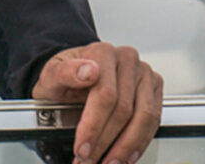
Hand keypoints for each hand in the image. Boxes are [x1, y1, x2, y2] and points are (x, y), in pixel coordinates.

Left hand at [32, 42, 161, 163]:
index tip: (82, 148)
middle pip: (124, 110)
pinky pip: (153, 122)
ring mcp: (143, 74)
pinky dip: (140, 143)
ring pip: (144, 118)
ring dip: (126, 148)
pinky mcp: (154, 89)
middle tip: (90, 160)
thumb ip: (64, 72)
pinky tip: (126, 155)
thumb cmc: (63, 76)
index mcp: (102, 52)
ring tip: (109, 162)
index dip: (94, 126)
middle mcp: (126, 59)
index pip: (105, 95)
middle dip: (106, 142)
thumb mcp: (51, 74)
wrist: (74, 75)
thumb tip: (88, 71)